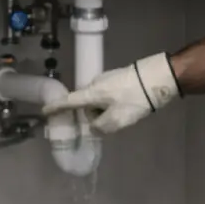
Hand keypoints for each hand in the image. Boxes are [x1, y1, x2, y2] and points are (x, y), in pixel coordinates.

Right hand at [40, 53, 180, 133]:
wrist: (159, 77)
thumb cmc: (136, 99)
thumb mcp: (118, 119)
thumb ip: (101, 126)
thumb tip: (94, 126)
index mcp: (93, 93)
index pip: (70, 101)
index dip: (57, 107)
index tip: (45, 110)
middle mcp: (96, 83)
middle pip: (86, 104)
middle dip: (94, 115)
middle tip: (112, 123)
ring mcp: (107, 78)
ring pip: (99, 101)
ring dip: (107, 110)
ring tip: (126, 114)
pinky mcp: (118, 77)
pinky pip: (109, 96)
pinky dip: (115, 104)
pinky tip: (129, 106)